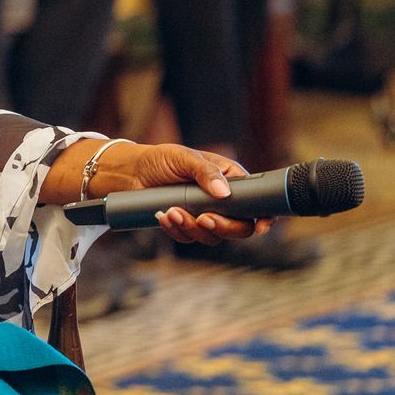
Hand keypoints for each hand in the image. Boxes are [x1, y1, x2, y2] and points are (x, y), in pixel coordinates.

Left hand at [88, 141, 269, 245]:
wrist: (130, 172)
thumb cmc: (160, 159)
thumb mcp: (184, 157)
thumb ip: (205, 172)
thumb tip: (224, 191)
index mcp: (229, 180)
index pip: (257, 201)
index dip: (264, 216)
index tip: (261, 225)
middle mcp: (221, 201)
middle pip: (240, 227)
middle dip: (224, 227)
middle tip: (204, 218)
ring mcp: (204, 215)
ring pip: (213, 236)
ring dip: (193, 228)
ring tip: (172, 211)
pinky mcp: (186, 225)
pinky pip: (189, 238)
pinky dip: (177, 230)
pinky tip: (163, 215)